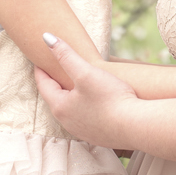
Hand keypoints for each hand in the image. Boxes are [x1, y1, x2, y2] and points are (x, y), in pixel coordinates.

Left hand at [35, 34, 141, 148]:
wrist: (136, 126)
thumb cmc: (110, 98)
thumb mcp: (86, 72)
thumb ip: (66, 55)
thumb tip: (46, 38)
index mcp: (60, 107)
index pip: (44, 85)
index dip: (40, 70)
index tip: (38, 60)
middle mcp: (67, 122)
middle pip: (55, 98)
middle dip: (54, 84)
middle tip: (54, 71)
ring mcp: (82, 131)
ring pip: (70, 110)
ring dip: (69, 97)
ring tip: (73, 85)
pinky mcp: (97, 136)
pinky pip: (84, 118)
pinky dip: (83, 107)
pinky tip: (92, 103)